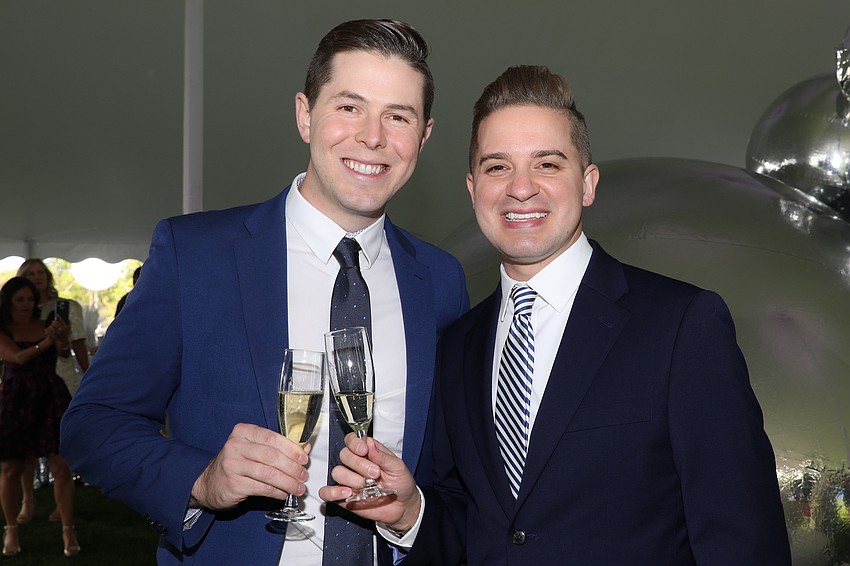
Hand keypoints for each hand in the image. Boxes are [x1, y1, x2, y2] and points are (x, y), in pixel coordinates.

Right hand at [190, 423, 309, 510]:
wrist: (208, 483)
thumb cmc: (236, 464)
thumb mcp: (254, 450)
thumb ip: (278, 447)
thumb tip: (305, 448)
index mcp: (243, 432)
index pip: (272, 438)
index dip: (292, 449)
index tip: (304, 459)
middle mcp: (236, 446)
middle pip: (272, 456)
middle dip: (292, 468)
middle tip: (303, 476)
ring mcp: (232, 465)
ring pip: (268, 473)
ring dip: (287, 482)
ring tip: (297, 488)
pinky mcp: (233, 483)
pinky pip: (261, 488)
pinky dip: (276, 492)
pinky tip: (283, 493)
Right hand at [319, 433, 420, 532]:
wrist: (403, 507)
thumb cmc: (401, 484)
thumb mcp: (397, 467)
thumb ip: (382, 456)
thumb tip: (369, 443)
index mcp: (368, 453)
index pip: (352, 440)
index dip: (354, 443)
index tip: (364, 450)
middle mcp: (356, 465)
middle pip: (344, 455)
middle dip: (358, 464)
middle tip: (374, 473)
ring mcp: (349, 480)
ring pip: (336, 472)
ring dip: (350, 478)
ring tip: (364, 485)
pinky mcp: (343, 497)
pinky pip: (327, 492)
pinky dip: (333, 492)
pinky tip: (347, 493)